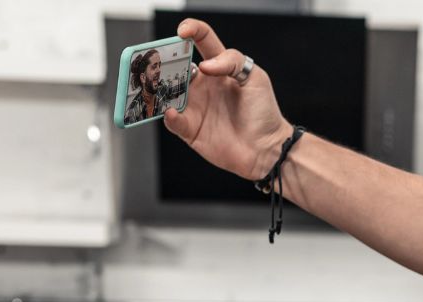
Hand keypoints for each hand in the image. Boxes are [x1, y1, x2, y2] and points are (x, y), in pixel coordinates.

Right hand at [164, 18, 291, 180]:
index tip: (183, 32)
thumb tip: (204, 65)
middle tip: (158, 60)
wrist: (267, 149)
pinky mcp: (191, 129)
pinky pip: (173, 121)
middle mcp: (203, 86)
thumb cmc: (264, 113)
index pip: (202, 42)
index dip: (191, 31)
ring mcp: (195, 107)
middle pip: (175, 67)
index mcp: (218, 69)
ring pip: (167, 93)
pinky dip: (169, 116)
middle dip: (164, 60)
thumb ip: (232, 61)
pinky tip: (172, 112)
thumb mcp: (255, 78)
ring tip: (155, 84)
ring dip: (158, 87)